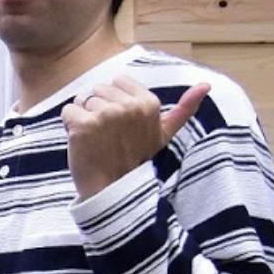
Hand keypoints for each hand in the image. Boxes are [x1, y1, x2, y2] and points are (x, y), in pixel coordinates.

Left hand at [64, 77, 208, 200]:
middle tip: (107, 136)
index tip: (120, 125)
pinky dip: (69, 126)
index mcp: (149, 103)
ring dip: (83, 118)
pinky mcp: (83, 125)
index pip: (116, 82)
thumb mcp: (165, 134)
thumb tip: (206, 84)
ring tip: (96, 139)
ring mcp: (105, 115)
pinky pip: (67, 112)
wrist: (114, 190)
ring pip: (81, 100)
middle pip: (97, 90)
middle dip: (97, 109)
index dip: (113, 102)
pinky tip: (82, 142)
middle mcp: (129, 106)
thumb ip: (184, 109)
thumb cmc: (137, 160)